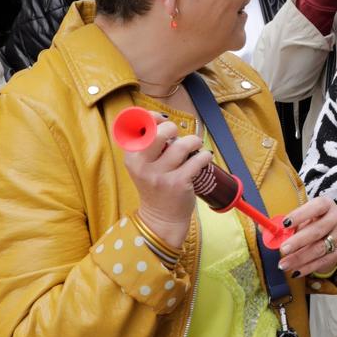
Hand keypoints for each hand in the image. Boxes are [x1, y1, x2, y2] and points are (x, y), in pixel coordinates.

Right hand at [121, 115, 207, 252]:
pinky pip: (198, 159)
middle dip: (172, 128)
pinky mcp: (179, 183)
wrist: (161, 218)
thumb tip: (161, 118)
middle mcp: (143, 166)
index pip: (137, 127)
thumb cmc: (155, 185)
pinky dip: (204, 156)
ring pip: (183, 145)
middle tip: (178, 136)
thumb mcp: (143, 165)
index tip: (161, 120)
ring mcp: (161, 176)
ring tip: (195, 145)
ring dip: (194, 141)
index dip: (151, 117)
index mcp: (132, 158)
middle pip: (160, 132)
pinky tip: (203, 159)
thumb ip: (149, 144)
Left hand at [277, 194, 336, 279]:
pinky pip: (323, 261)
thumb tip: (264, 229)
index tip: (285, 224)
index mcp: (326, 205)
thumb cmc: (316, 220)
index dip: (300, 215)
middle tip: (283, 249)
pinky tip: (295, 271)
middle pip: (317, 231)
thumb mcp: (304, 216)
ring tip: (283, 264)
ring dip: (300, 258)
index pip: (315, 207)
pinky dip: (308, 268)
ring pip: (320, 249)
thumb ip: (286, 223)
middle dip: (298, 241)